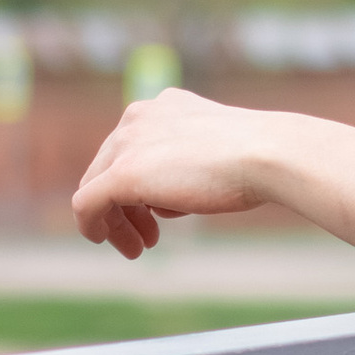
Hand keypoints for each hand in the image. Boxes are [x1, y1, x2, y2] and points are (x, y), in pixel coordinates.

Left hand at [72, 89, 268, 256]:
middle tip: (148, 239)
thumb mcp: (215, 152)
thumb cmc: (257, 158)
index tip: (157, 216)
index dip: (139, 186)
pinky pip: (87, 204)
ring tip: (137, 248)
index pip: (131, 148)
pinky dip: (91, 225)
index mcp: (163, 106)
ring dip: (113, 221)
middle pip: (109, 167)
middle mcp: (138, 117)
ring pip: (96, 186)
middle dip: (125, 207)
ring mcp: (128, 143)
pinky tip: (102, 240)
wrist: (267, 155)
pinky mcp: (122, 173)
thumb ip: (186, 164)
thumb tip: (166, 200)